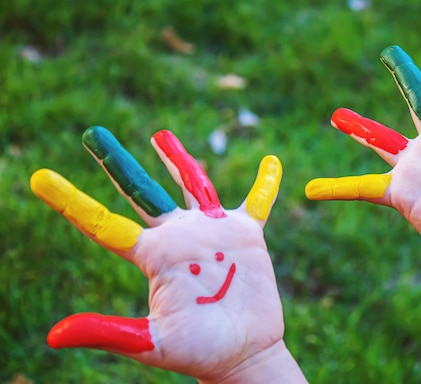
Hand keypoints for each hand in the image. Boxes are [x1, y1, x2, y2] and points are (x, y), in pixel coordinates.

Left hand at [31, 127, 304, 382]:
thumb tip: (54, 336)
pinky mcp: (246, 235)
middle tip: (92, 134)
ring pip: (193, 184)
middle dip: (116, 163)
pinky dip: (266, 183)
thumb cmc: (198, 352)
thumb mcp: (152, 342)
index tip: (40, 178)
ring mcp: (212, 232)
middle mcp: (178, 237)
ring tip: (159, 136)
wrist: (242, 353)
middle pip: (141, 191)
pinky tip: (273, 162)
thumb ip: (109, 332)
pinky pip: (258, 202)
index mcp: (153, 256)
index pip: (104, 224)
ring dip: (178, 159)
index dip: (72, 201)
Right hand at [305, 25, 420, 314]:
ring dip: (359, 128)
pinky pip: (362, 189)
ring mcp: (419, 168)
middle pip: (419, 100)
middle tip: (389, 51)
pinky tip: (310, 189)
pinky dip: (337, 189)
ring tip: (336, 115)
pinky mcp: (402, 192)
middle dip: (405, 75)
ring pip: (382, 140)